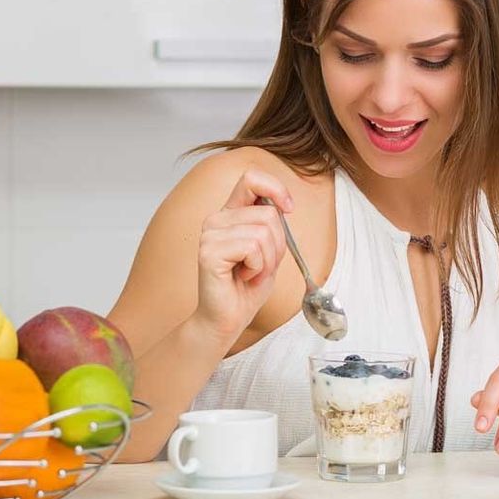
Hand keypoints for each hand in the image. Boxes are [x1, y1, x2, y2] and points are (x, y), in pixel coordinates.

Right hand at [193, 168, 291, 342]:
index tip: (289, 208)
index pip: (252, 178)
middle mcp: (217, 219)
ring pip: (263, 232)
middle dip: (277, 245)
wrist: (227, 319)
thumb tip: (282, 206)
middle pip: (268, 213)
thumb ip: (271, 226)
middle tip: (260, 266)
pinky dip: (257, 268)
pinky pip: (252, 248)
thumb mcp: (268, 251)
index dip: (276, 188)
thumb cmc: (246, 288)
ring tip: (251, 274)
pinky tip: (243, 277)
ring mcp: (210, 234)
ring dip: (267, 260)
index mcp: (230, 214)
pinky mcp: (209, 251)